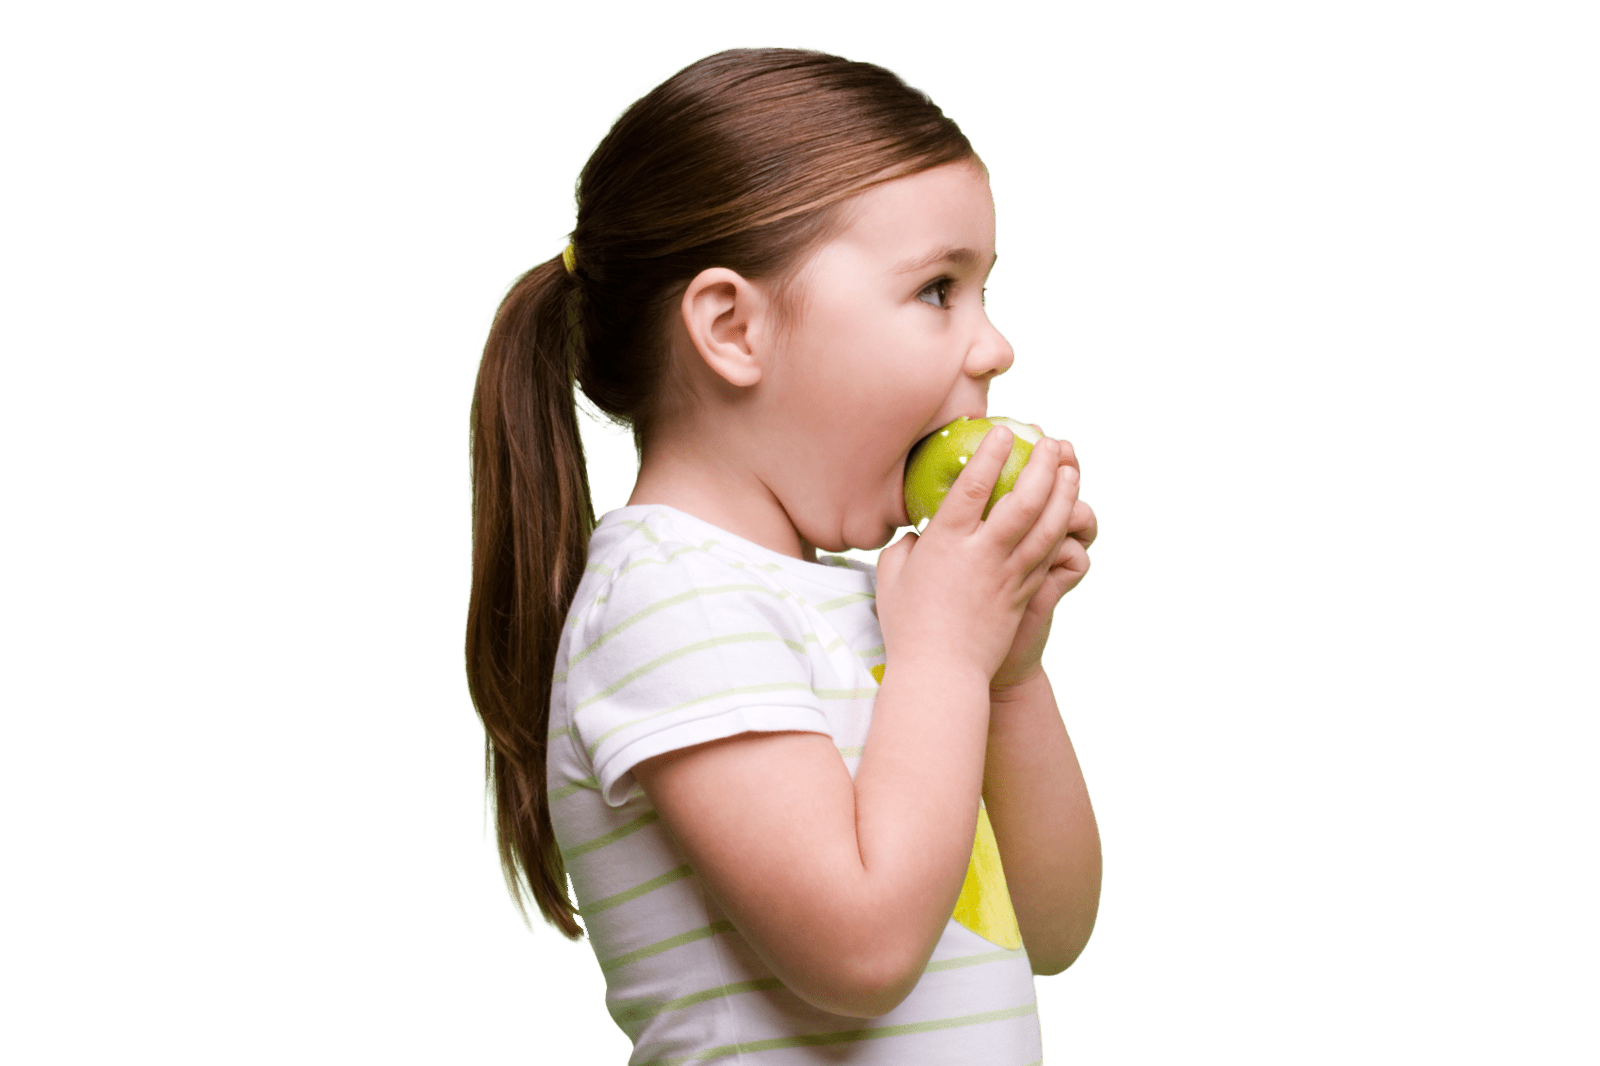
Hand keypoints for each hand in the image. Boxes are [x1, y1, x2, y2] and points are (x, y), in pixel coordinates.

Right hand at [877, 426, 1075, 688]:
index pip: (973, 489)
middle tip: (1048, 442)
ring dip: (1061, 493)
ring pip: (1045, 526)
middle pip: (1022, 501)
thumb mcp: (892, 577)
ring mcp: (1007, 576)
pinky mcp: (1023, 594)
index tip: (1002, 431)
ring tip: (1068, 468)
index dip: (990, 456)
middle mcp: (982, 555)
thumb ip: (906, 546)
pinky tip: (1067, 512)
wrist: (941, 674)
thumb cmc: (908, 626)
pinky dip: (1060, 528)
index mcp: (945, 544)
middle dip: (1040, 467)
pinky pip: (1048, 555)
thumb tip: (917, 533)